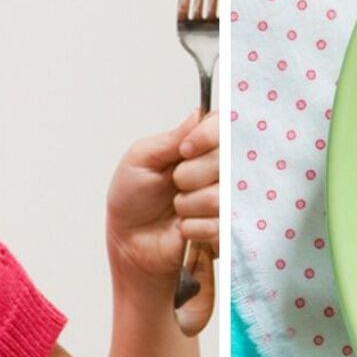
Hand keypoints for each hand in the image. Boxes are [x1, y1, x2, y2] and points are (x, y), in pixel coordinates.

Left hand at [106, 111, 219, 316]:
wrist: (129, 240)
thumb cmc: (133, 198)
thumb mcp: (141, 158)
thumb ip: (172, 138)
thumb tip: (198, 116)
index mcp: (202, 146)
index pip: (225, 127)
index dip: (208, 136)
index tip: (185, 150)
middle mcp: (220, 170)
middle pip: (225, 161)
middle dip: (190, 175)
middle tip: (175, 183)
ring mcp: (227, 200)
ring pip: (219, 196)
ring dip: (187, 205)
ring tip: (177, 208)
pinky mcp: (227, 231)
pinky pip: (218, 226)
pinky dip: (192, 227)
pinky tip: (182, 228)